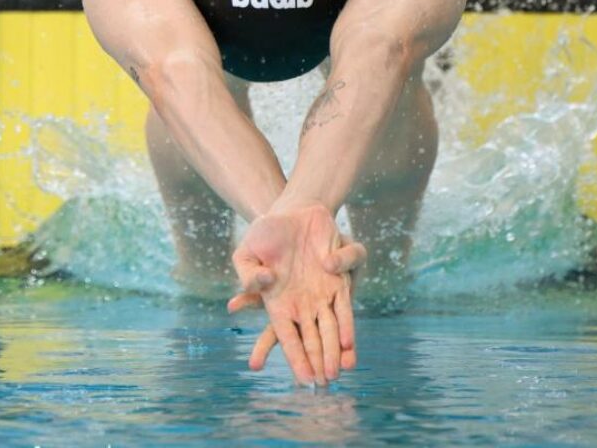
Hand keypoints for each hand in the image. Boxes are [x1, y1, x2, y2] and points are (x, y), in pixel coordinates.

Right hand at [228, 204, 364, 384]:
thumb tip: (267, 283)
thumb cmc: (266, 234)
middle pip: (310, 341)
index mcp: (276, 303)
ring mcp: (321, 295)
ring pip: (330, 331)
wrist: (295, 214)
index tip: (304, 379)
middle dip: (317, 362)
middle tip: (324, 383)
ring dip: (335, 351)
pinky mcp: (339, 282)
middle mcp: (300, 304)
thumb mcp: (246, 253)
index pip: (286, 337)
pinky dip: (347, 327)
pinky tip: (349, 343)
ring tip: (342, 370)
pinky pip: (344, 309)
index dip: (296, 358)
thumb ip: (248, 273)